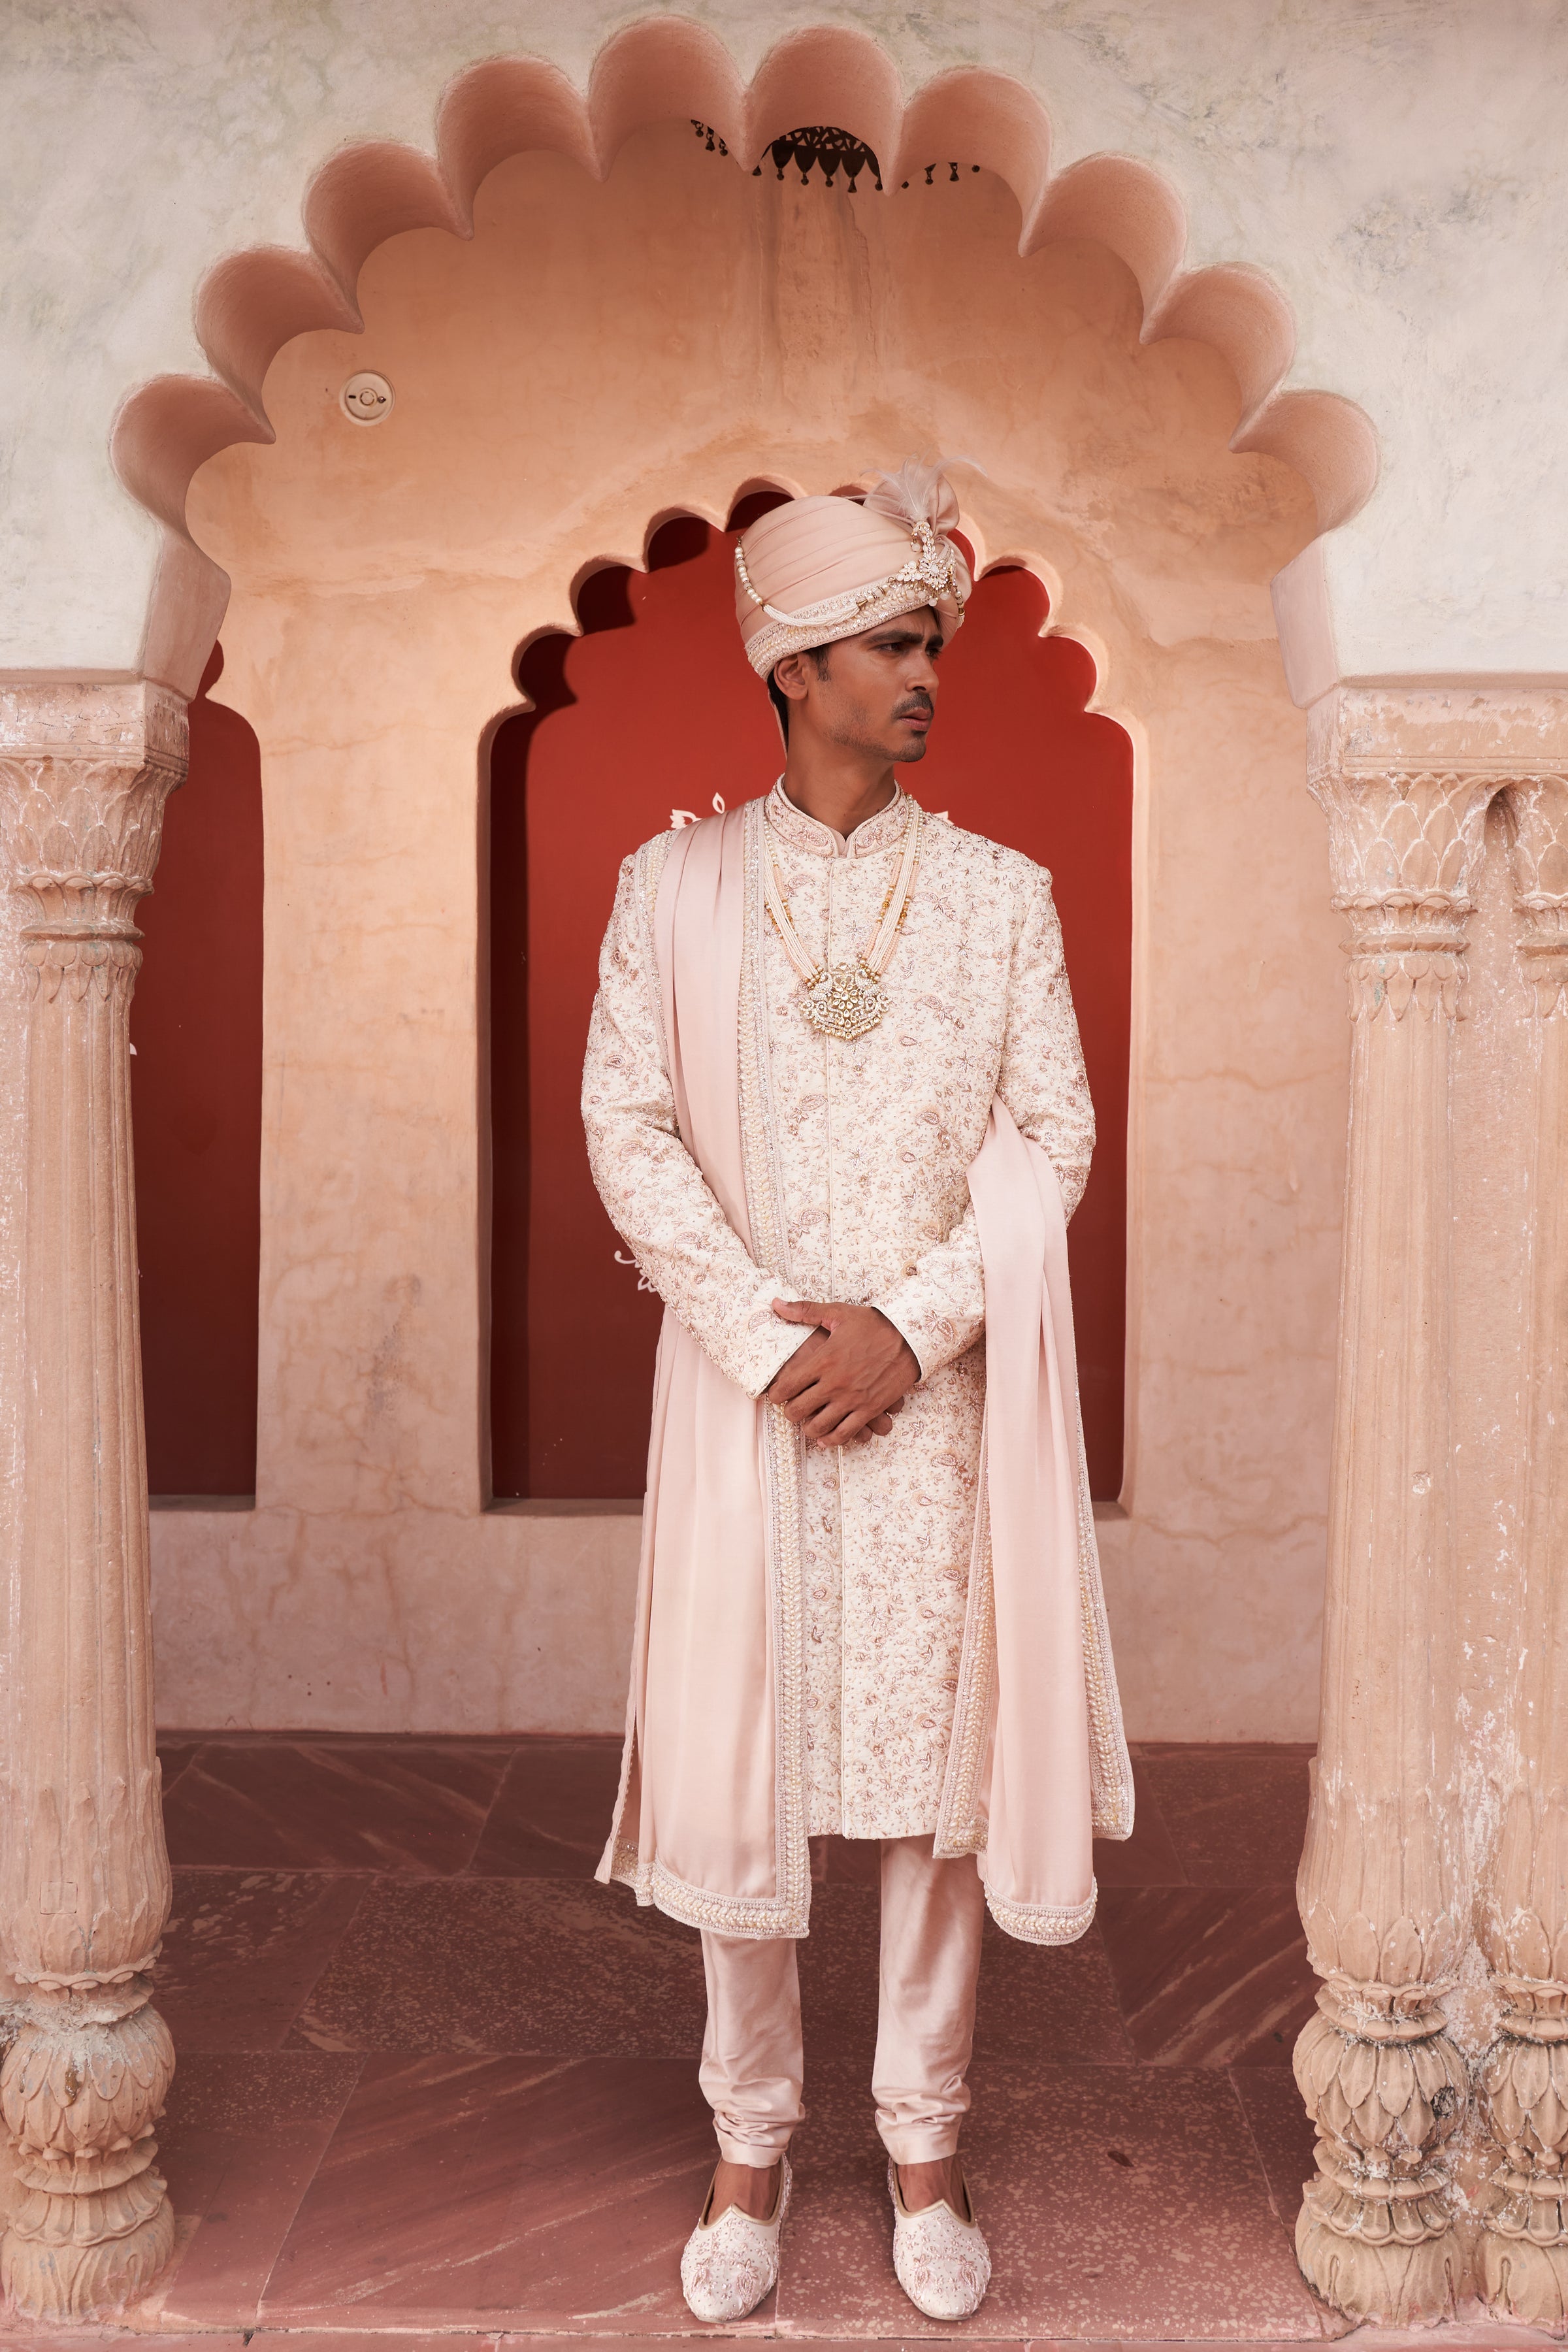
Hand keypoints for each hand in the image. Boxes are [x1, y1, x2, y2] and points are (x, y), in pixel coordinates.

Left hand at [762, 1299, 919, 1447]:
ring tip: (809, 1422)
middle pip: (798, 1410)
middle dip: (790, 1412)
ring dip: (809, 1428)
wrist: (910, 1336)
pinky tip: (826, 1437)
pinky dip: (832, 1439)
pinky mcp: (869, 1409)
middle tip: (792, 1408)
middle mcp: (834, 1383)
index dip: (776, 1394)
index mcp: (823, 1360)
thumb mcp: (838, 1313)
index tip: (777, 1394)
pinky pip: (845, 1433)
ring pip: (819, 1427)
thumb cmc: (874, 1324)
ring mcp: (852, 1399)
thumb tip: (776, 1304)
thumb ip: (804, 1311)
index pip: (786, 1386)